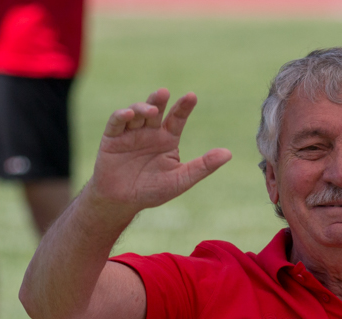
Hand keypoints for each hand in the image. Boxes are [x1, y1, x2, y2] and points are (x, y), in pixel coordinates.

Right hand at [87, 88, 231, 220]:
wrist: (122, 202)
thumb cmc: (152, 191)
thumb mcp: (180, 179)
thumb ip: (203, 166)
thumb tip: (228, 154)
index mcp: (167, 139)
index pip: (177, 118)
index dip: (184, 107)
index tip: (191, 96)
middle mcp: (150, 132)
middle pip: (156, 110)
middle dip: (160, 100)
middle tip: (165, 93)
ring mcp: (130, 133)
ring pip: (137, 113)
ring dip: (143, 108)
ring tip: (151, 110)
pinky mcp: (112, 138)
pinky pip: (116, 123)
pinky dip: (121, 116)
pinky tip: (129, 114)